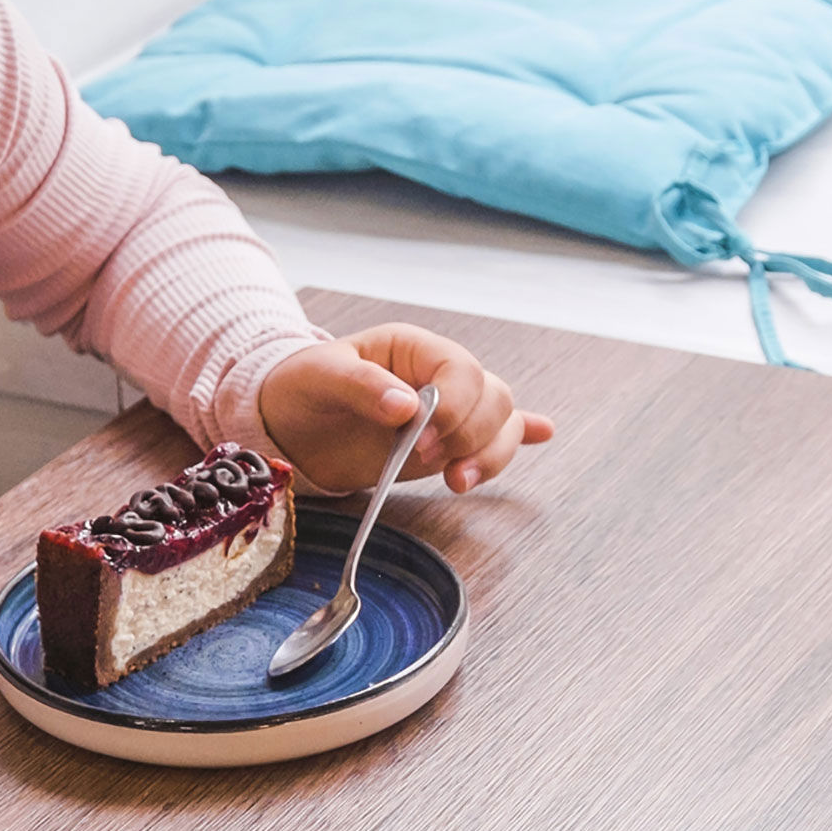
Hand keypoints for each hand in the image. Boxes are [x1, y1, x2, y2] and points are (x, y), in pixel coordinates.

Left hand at [257, 325, 554, 494]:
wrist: (288, 423)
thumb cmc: (301, 388)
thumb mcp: (320, 377)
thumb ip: (361, 386)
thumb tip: (405, 407)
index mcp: (413, 348)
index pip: (462, 370)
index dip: (454, 407)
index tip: (423, 440)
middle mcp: (439, 377)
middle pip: (493, 399)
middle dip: (473, 436)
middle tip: (433, 463)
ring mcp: (447, 413)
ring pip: (500, 426)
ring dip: (492, 456)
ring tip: (461, 482)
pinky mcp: (445, 444)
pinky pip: (494, 436)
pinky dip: (519, 438)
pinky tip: (543, 432)